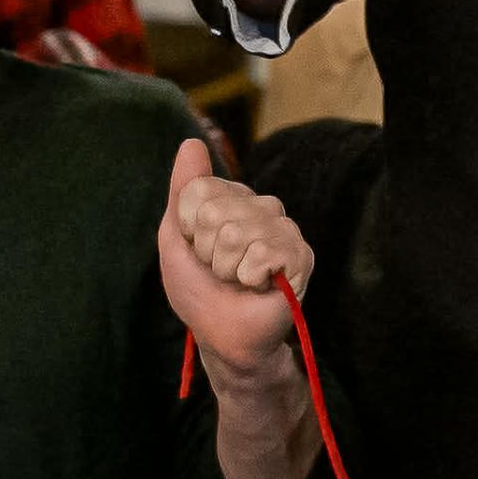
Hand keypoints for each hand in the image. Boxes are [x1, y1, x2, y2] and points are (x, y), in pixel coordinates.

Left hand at [158, 137, 312, 377]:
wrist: (225, 337)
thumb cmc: (199, 290)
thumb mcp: (176, 238)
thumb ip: (183, 189)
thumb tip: (192, 142)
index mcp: (232, 197)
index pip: (198, 191)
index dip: (189, 230)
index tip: (197, 251)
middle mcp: (261, 206)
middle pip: (215, 213)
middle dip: (207, 252)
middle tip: (219, 271)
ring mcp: (283, 229)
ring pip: (237, 234)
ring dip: (227, 269)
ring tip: (238, 279)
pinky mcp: (301, 255)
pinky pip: (263, 254)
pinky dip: (250, 278)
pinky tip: (259, 285)